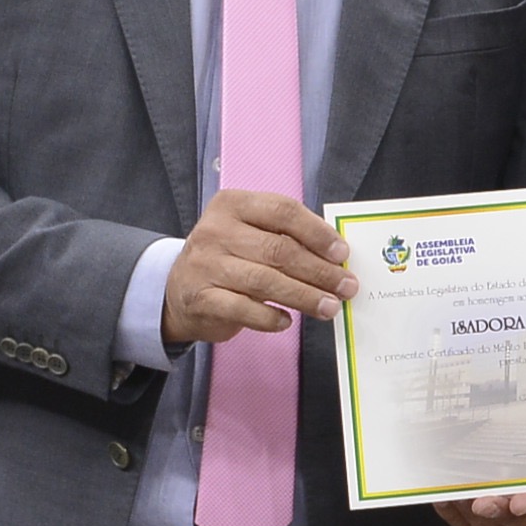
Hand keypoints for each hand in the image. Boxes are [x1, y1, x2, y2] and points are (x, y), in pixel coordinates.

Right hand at [161, 189, 356, 345]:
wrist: (178, 291)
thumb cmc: (229, 258)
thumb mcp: (251, 235)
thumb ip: (287, 237)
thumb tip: (337, 256)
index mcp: (233, 205)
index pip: (283, 211)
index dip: (317, 232)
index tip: (343, 253)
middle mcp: (215, 230)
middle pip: (279, 250)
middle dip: (320, 271)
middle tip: (347, 287)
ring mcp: (205, 265)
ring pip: (266, 281)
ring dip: (305, 296)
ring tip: (330, 307)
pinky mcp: (200, 298)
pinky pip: (244, 309)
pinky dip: (270, 317)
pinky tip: (287, 321)